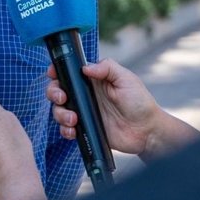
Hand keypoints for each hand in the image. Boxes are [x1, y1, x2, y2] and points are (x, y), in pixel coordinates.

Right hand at [46, 58, 199, 160]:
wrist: (147, 131)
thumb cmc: (139, 102)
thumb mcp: (126, 79)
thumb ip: (107, 68)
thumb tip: (85, 67)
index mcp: (94, 80)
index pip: (70, 72)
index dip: (57, 71)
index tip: (52, 74)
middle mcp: (85, 95)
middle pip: (58, 90)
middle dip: (54, 93)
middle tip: (62, 98)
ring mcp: (84, 113)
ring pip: (59, 110)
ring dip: (60, 114)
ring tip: (73, 119)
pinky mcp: (85, 129)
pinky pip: (66, 129)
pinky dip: (64, 130)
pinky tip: (73, 131)